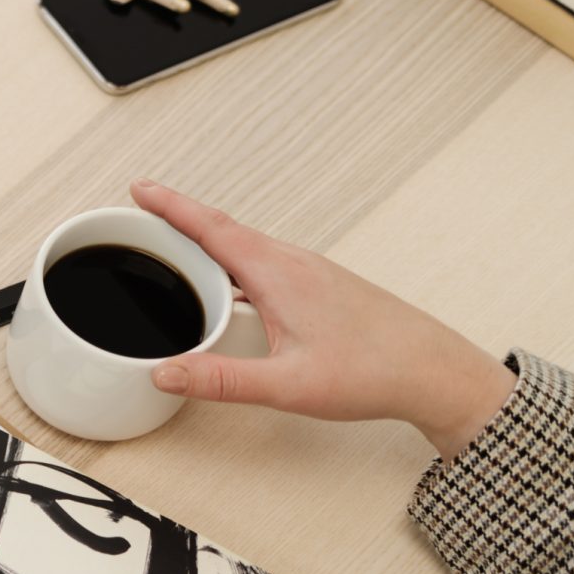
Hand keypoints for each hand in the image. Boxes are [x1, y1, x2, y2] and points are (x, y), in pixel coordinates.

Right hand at [132, 181, 513, 458]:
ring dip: (205, 245)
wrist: (435, 373)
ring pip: (244, 249)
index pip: (211, 229)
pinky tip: (228, 291)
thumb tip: (165, 373)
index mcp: (279, 274)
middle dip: (177, 222)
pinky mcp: (319, 289)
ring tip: (171, 254)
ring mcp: (309, 274)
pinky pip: (262, 265)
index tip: (140, 189)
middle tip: (139, 221)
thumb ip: (220, 380)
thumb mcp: (287, 384)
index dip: (170, 206)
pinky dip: (232, 266)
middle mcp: (294, 264)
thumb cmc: (375, 372)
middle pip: (222, 232)